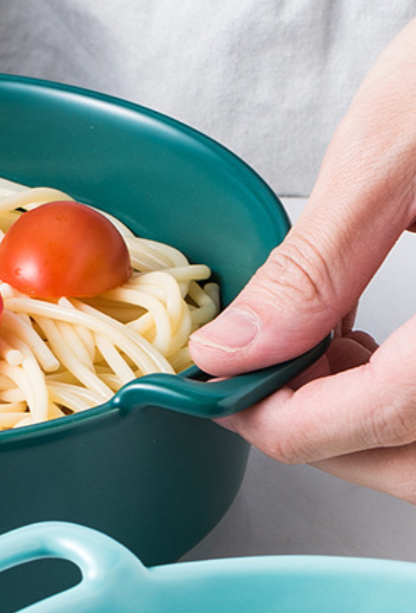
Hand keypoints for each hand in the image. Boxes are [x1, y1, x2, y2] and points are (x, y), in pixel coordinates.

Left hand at [188, 16, 415, 502]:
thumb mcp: (397, 151)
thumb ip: (312, 268)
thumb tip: (231, 351)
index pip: (385, 415)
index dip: (281, 420)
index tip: (216, 391)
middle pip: (414, 461)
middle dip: (318, 435)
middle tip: (252, 376)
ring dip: (361, 427)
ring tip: (306, 354)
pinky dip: (401, 405)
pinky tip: (361, 349)